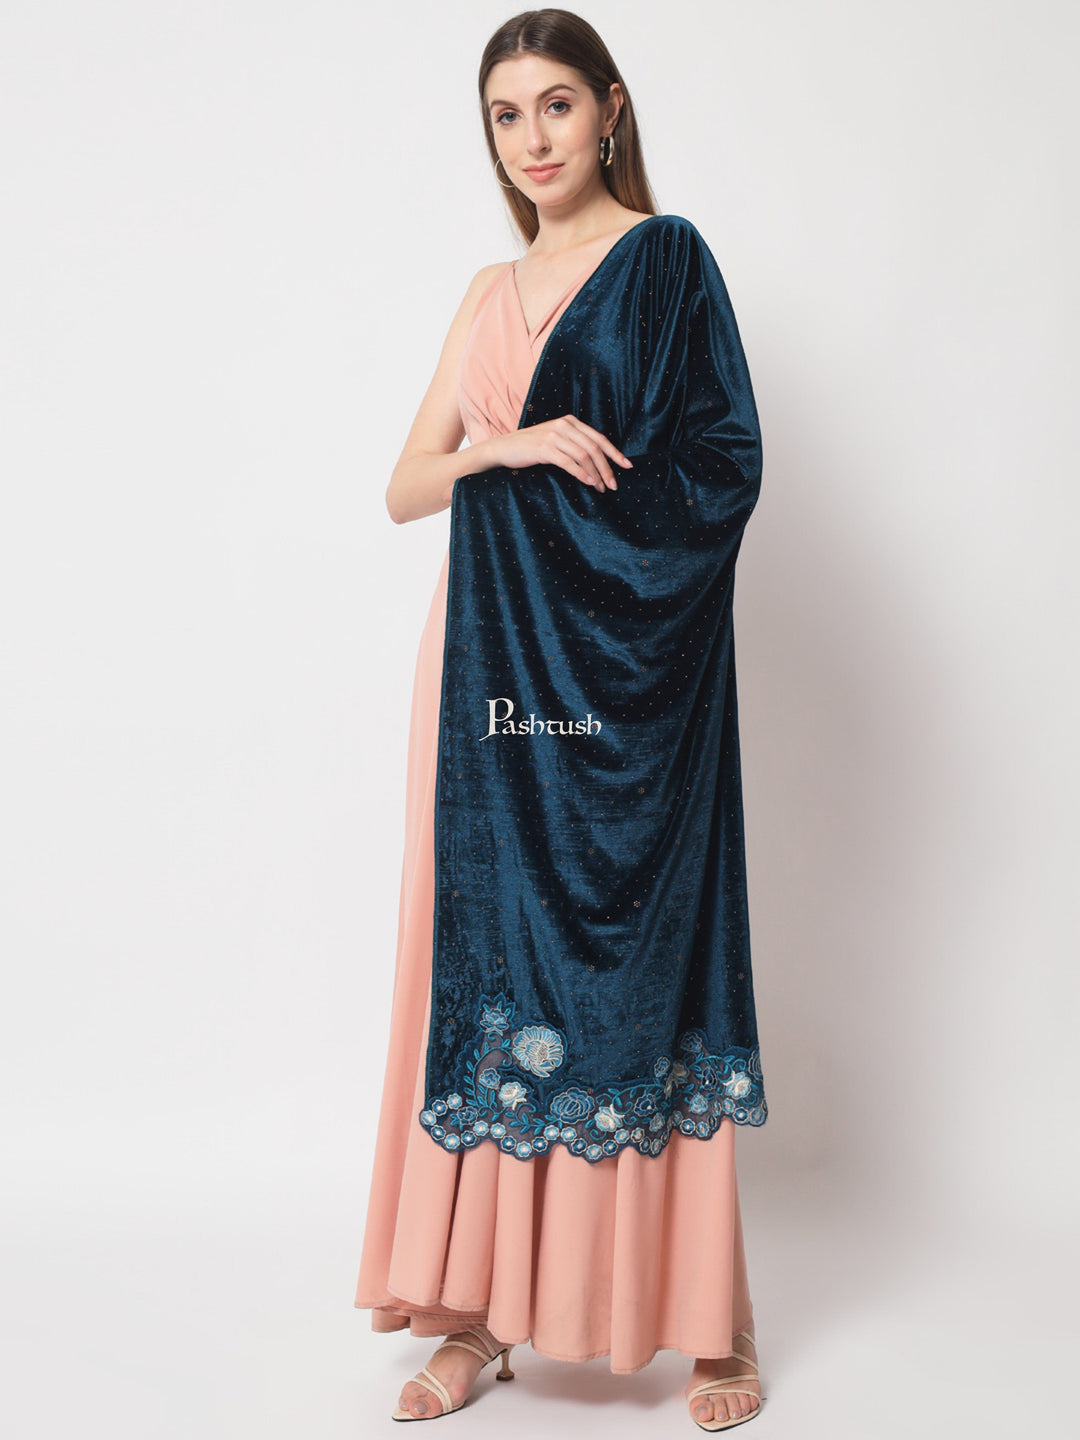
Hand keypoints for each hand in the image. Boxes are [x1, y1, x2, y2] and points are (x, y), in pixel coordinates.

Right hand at [488, 415, 632, 491]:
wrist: (505, 448)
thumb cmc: (531, 448)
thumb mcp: (556, 440)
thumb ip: (574, 444)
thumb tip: (598, 462)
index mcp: (570, 422)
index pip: (599, 438)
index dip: (615, 453)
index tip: (627, 466)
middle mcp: (564, 426)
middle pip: (594, 448)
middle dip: (607, 468)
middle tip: (614, 485)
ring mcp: (554, 436)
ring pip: (584, 455)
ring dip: (596, 474)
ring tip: (601, 488)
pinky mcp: (544, 448)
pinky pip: (568, 462)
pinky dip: (581, 473)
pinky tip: (588, 482)